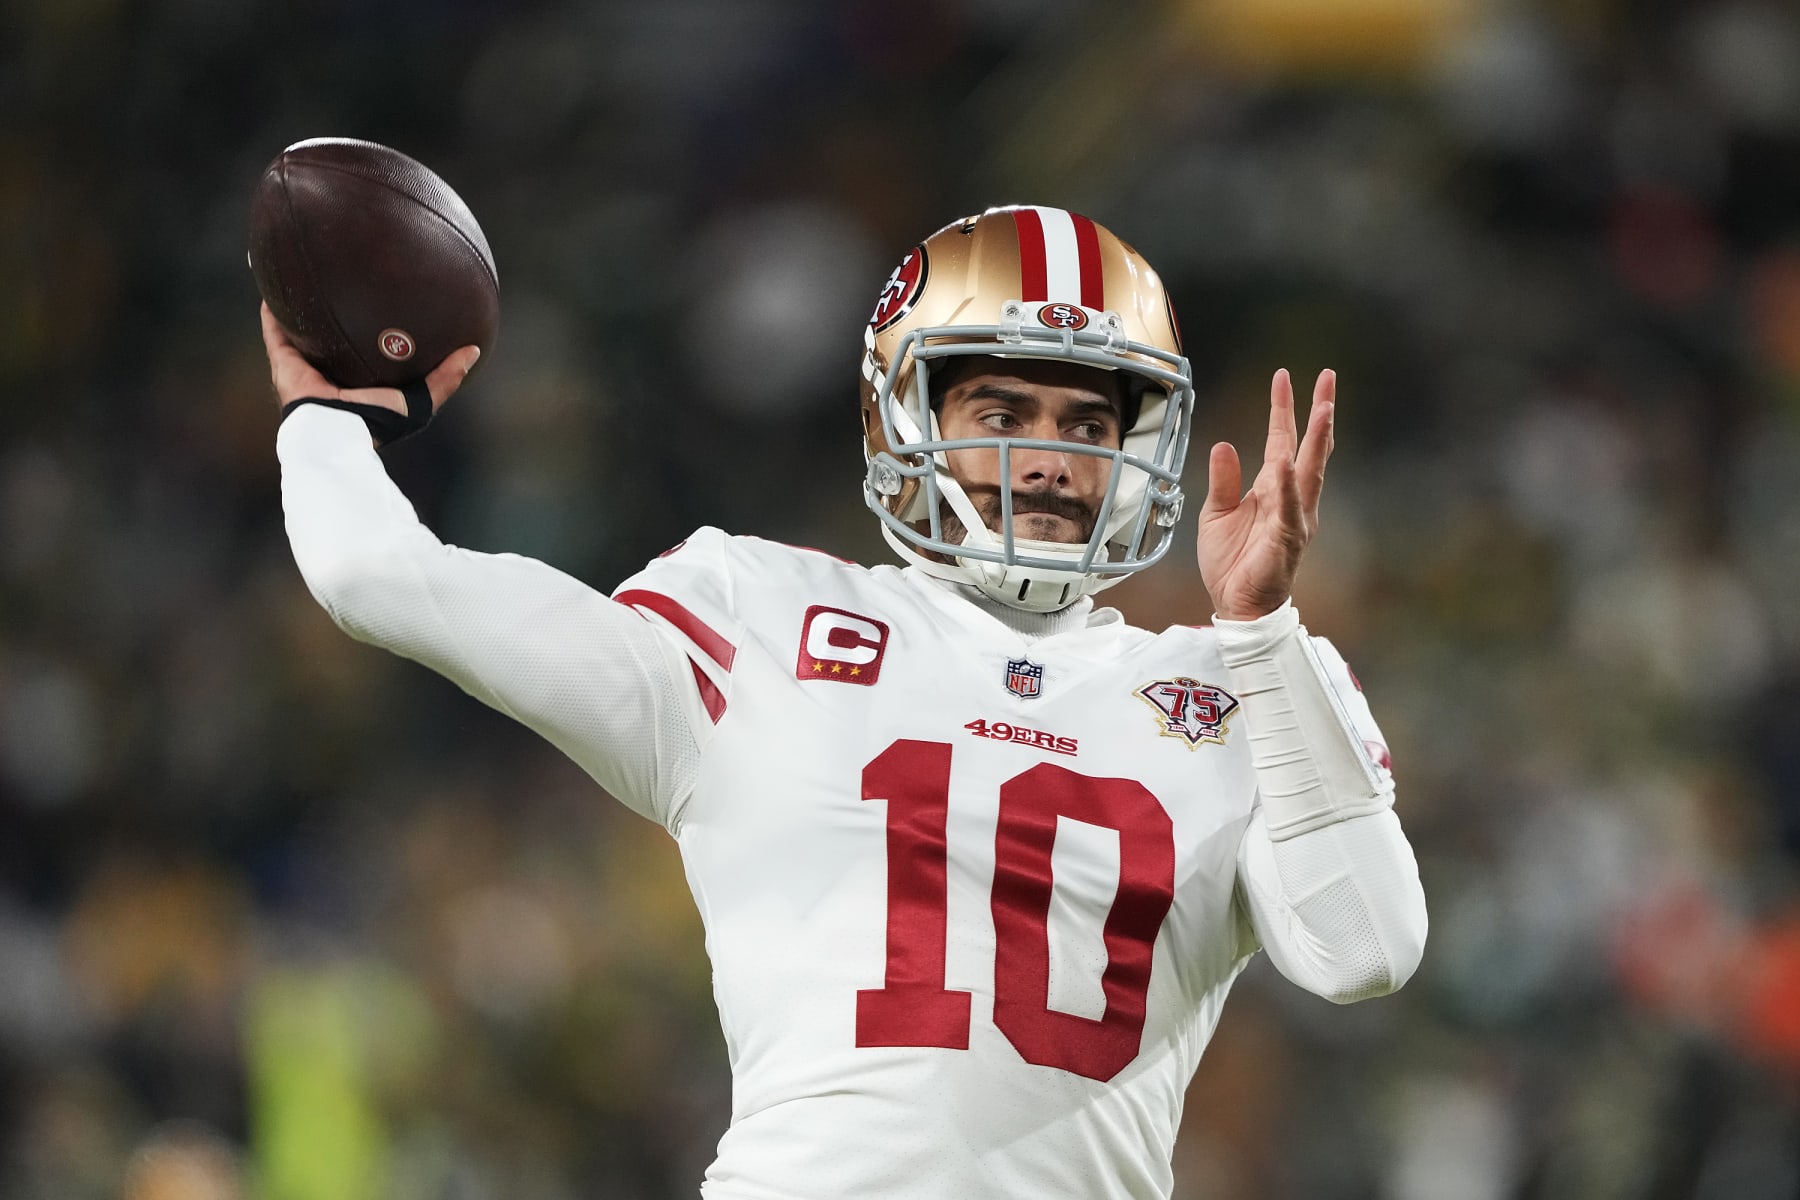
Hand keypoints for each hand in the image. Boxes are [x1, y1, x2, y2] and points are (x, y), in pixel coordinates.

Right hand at [260, 302, 480, 417]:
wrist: (337, 432)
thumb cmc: (379, 421)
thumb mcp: (420, 401)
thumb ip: (445, 378)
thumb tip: (473, 350)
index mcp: (359, 385)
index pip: (364, 356)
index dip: (370, 336)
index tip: (380, 310)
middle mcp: (330, 376)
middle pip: (331, 342)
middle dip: (335, 319)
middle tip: (343, 287)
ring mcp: (304, 370)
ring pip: (300, 334)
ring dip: (300, 310)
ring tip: (304, 279)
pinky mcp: (283, 365)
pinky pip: (275, 332)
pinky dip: (273, 312)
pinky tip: (275, 286)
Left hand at [1196, 368, 1334, 620]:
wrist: (1236, 604)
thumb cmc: (1231, 563)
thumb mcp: (1215, 514)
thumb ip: (1223, 480)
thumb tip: (1223, 445)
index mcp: (1272, 489)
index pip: (1282, 441)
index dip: (1283, 409)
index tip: (1284, 378)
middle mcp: (1290, 498)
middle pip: (1308, 448)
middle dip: (1319, 412)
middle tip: (1328, 377)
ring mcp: (1294, 517)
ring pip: (1310, 472)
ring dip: (1317, 440)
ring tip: (1324, 408)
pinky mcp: (1287, 539)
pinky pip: (1289, 508)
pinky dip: (1287, 486)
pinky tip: (1285, 463)